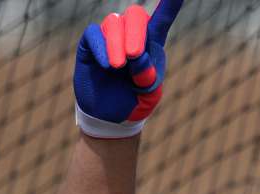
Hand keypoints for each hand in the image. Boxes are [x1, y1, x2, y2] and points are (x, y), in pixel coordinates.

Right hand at [74, 1, 182, 138]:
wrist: (111, 118)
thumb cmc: (135, 103)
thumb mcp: (149, 97)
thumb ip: (149, 79)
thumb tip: (138, 57)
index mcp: (152, 46)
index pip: (162, 19)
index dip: (169, 5)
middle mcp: (131, 36)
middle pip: (136, 15)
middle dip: (136, 32)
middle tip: (134, 55)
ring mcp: (110, 38)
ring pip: (114, 23)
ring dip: (117, 44)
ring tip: (117, 67)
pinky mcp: (90, 44)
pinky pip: (93, 33)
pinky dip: (100, 46)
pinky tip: (107, 64)